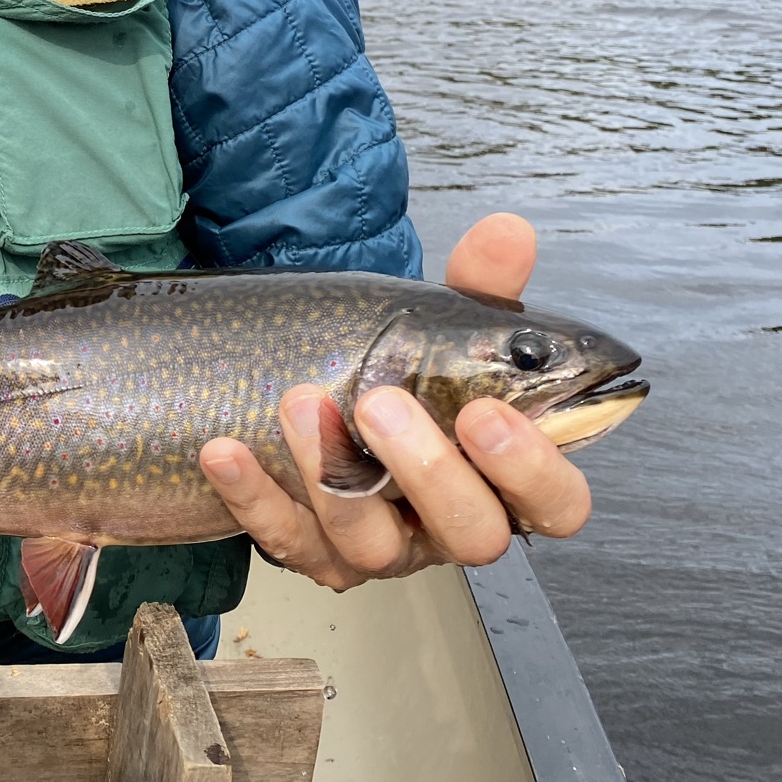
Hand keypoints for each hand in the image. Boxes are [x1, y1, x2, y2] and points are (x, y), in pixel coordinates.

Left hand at [197, 213, 592, 589]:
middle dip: (428, 471)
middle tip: (381, 402)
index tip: (485, 412)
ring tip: (300, 400)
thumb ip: (480, 285)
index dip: (531, 469)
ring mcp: (382, 547)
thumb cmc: (405, 367)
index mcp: (504, 476)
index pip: (556, 504)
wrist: (320, 383)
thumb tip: (507, 230)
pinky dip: (252, 497)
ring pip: (371, 544)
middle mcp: (451, 523)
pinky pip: (286, 539)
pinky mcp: (313, 552)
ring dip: (332, 472)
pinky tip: (225, 452)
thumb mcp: (442, 325)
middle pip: (472, 534)